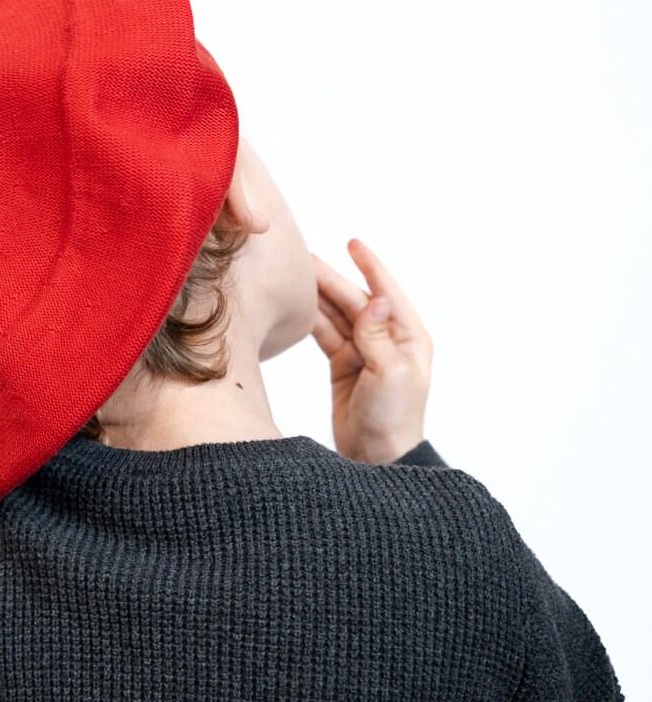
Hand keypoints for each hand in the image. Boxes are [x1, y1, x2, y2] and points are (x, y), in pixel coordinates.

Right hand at [310, 239, 431, 462]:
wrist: (378, 457)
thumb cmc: (393, 418)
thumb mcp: (390, 374)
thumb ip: (378, 336)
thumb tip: (375, 299)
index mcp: (408, 337)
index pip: (385, 292)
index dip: (369, 266)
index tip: (352, 243)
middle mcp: (387, 339)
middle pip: (354, 301)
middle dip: (331, 279)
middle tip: (303, 260)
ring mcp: (364, 351)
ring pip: (337, 315)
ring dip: (318, 296)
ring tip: (293, 278)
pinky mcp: (345, 365)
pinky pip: (326, 334)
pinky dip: (311, 321)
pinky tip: (296, 308)